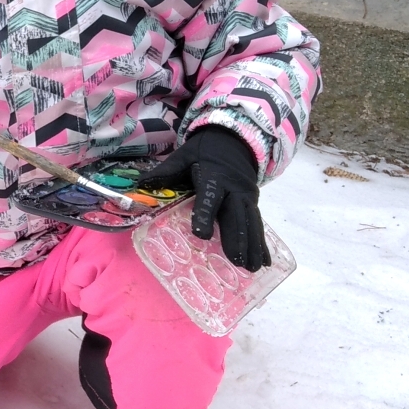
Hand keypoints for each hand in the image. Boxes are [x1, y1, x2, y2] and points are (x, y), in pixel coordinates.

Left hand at [143, 127, 269, 271]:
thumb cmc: (203, 152)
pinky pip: (257, 224)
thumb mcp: (184, 156)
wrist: (235, 140)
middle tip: (238, 261)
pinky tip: (266, 261)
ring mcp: (246, 196)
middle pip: (236, 215)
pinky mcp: (253, 203)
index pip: (210, 196)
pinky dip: (261, 243)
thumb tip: (142, 184)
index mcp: (214, 176)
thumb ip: (167, 171)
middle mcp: (234, 188)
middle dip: (238, 238)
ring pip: (250, 222)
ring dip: (253, 246)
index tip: (202, 235)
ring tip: (254, 268)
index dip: (205, 214)